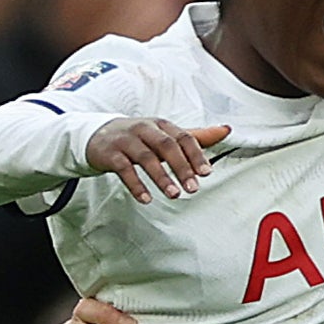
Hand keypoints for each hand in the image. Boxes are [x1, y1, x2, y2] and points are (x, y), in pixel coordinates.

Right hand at [87, 115, 227, 201]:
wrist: (97, 135)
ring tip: (174, 194)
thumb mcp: (165, 134)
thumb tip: (226, 130)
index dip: (195, 155)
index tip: (206, 173)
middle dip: (181, 167)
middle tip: (193, 188)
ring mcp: (126, 140)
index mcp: (161, 125)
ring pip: (146, 158)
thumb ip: (195, 136)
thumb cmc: (138, 137)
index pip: (183, 137)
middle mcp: (144, 129)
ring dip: (161, 177)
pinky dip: (136, 185)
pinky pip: (124, 169)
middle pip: (166, 146)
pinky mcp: (110, 153)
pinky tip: (146, 198)